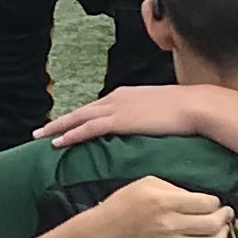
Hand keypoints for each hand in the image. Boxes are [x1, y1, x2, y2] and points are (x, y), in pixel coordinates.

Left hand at [35, 84, 204, 149]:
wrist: (196, 106)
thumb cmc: (186, 111)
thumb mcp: (162, 111)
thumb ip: (149, 118)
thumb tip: (149, 129)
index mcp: (126, 95)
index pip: (97, 108)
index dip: (79, 118)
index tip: (65, 125)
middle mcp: (117, 98)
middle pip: (81, 111)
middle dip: (60, 121)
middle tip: (40, 130)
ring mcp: (116, 108)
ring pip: (78, 118)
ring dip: (58, 128)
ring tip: (40, 137)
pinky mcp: (119, 120)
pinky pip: (88, 128)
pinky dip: (71, 134)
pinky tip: (58, 142)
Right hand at [76, 175, 232, 237]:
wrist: (103, 233)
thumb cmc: (123, 203)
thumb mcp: (147, 183)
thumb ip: (175, 188)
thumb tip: (197, 199)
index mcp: (166, 202)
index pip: (207, 203)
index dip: (216, 202)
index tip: (214, 203)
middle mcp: (170, 224)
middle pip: (211, 225)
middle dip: (224, 219)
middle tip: (225, 216)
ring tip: (219, 232)